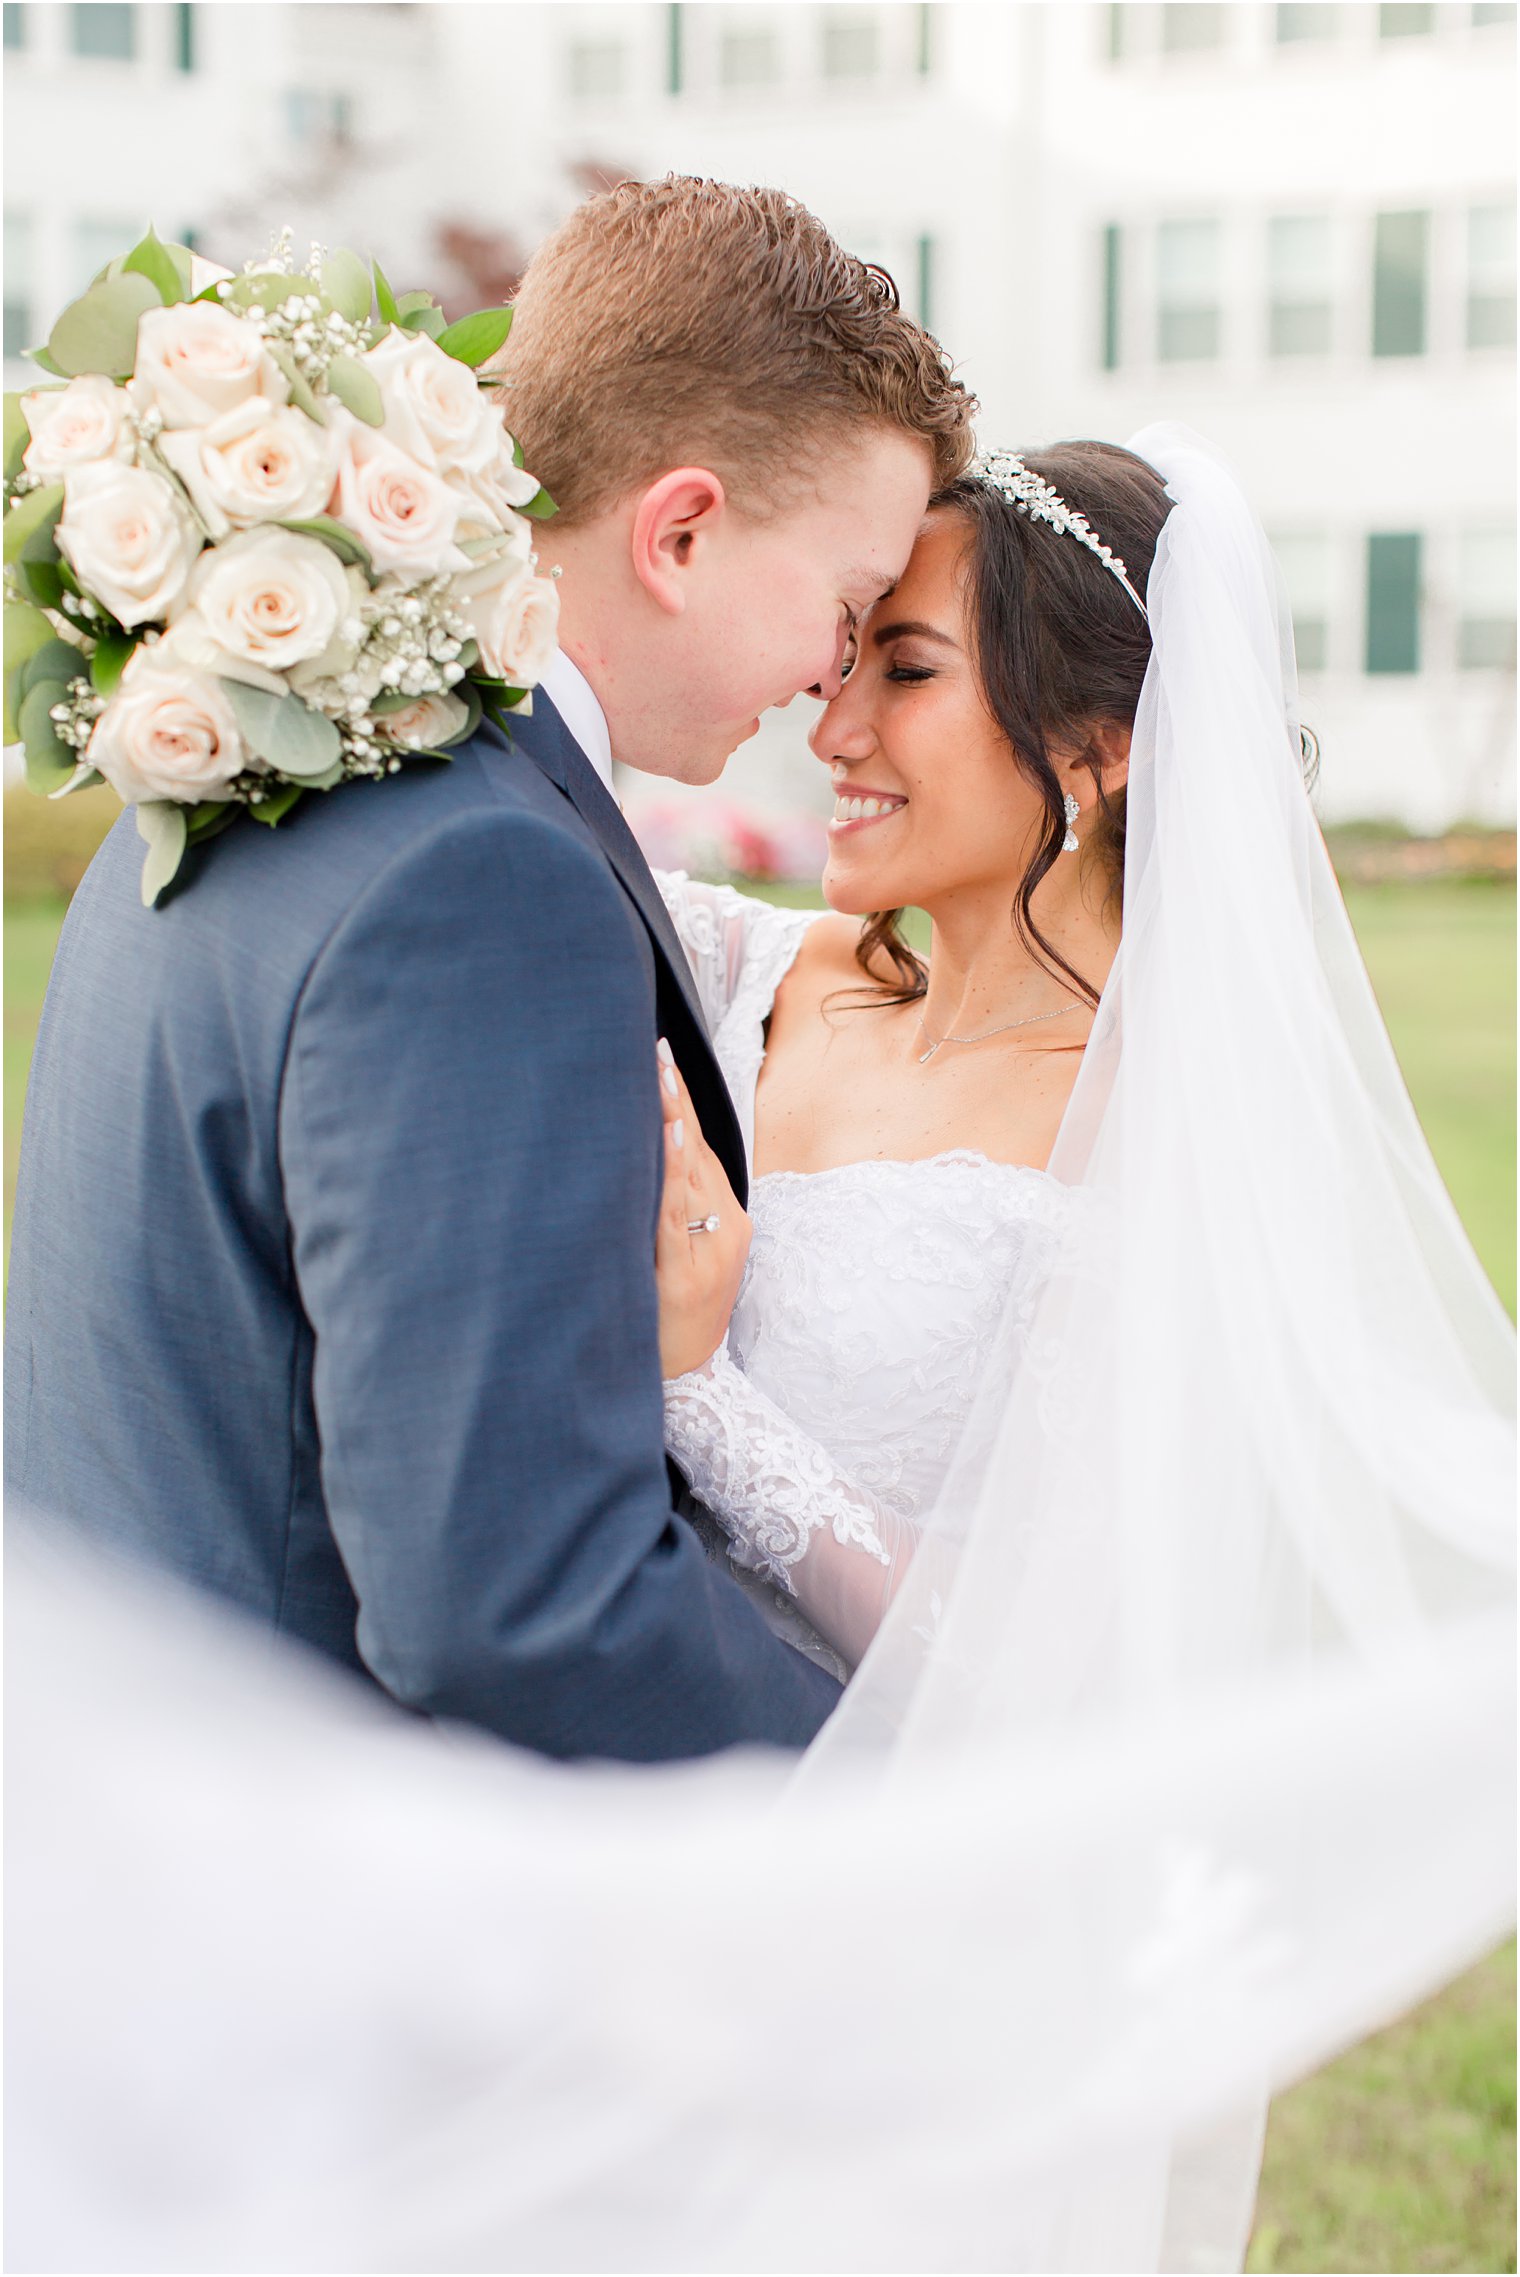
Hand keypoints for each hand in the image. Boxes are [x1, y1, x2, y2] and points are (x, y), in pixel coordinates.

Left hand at [654, 1039, 750, 1379]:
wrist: (687, 1380)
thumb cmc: (675, 1315)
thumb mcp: (684, 1253)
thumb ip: (672, 1206)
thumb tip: (648, 1151)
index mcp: (727, 1218)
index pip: (700, 1145)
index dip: (682, 1100)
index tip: (662, 1055)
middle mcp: (726, 1227)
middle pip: (697, 1149)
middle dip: (675, 1097)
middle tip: (654, 1047)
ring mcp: (708, 1250)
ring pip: (688, 1173)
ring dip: (673, 1120)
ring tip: (659, 1074)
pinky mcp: (683, 1275)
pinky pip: (675, 1215)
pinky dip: (673, 1174)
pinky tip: (670, 1137)